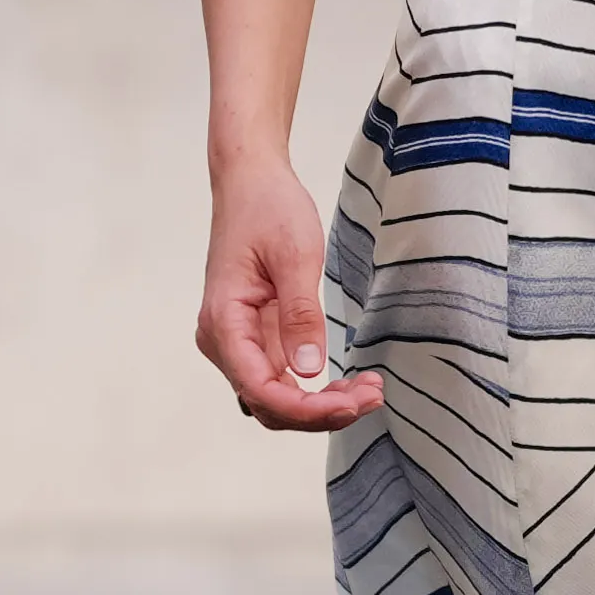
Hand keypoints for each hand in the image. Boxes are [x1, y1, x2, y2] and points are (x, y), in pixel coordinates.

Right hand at [199, 150, 390, 432]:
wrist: (250, 182)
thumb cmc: (267, 209)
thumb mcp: (294, 256)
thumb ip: (300, 315)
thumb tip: (308, 371)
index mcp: (224, 321)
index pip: (260, 388)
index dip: (306, 409)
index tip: (352, 405)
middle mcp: (222, 340)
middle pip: (268, 403)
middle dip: (319, 412)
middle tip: (372, 397)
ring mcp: (237, 341)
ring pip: (276, 397)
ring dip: (320, 405)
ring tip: (369, 392)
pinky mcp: (254, 337)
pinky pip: (282, 377)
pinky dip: (314, 389)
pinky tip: (349, 384)